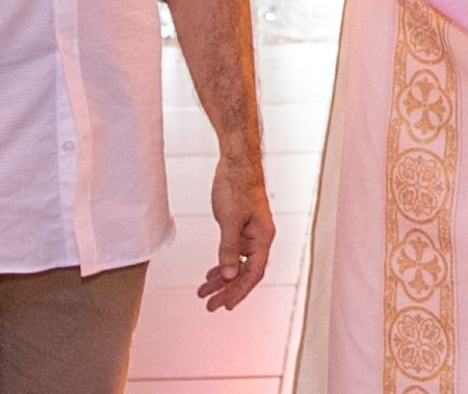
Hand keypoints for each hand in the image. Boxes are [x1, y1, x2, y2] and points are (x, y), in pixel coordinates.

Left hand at [197, 154, 275, 310]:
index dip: (239, 291)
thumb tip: (228, 276)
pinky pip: (234, 252)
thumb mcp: (229, 221)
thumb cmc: (236, 186)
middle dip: (227, 290)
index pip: (253, 274)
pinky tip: (212, 272)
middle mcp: (260, 238)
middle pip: (245, 272)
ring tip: (204, 292)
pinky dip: (223, 263)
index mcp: (263, 238)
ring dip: (223, 279)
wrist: (237, 162)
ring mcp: (252, 233)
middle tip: (209, 305)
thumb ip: (229, 250)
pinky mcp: (242, 226)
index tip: (225, 306)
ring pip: (238, 263)